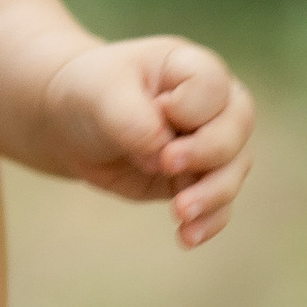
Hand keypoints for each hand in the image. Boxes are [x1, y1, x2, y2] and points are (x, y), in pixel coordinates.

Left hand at [41, 36, 255, 246]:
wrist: (70, 123)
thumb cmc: (90, 94)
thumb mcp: (100, 93)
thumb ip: (132, 117)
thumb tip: (162, 156)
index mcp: (191, 68)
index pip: (213, 86)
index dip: (191, 107)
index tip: (159, 110)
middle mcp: (212, 106)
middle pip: (236, 129)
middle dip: (208, 152)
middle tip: (166, 164)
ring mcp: (209, 145)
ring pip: (233, 171)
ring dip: (212, 196)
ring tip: (180, 213)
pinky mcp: (196, 181)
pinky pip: (218, 205)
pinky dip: (208, 222)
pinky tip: (186, 238)